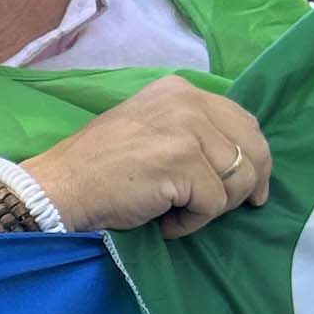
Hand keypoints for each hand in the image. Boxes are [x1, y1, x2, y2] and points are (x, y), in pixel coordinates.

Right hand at [15, 79, 272, 237]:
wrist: (59, 186)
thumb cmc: (98, 167)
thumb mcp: (149, 127)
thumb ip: (190, 129)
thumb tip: (239, 158)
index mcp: (181, 90)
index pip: (243, 121)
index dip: (254, 157)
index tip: (250, 188)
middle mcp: (188, 101)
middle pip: (253, 148)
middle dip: (247, 185)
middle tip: (228, 208)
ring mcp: (186, 130)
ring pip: (238, 179)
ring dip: (212, 207)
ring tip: (176, 212)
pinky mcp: (182, 162)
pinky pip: (214, 204)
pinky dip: (192, 223)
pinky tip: (166, 222)